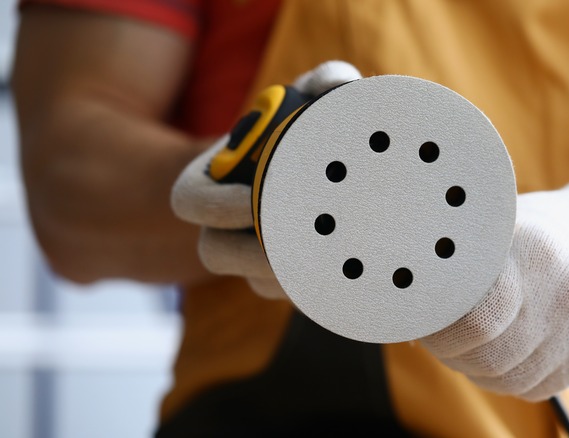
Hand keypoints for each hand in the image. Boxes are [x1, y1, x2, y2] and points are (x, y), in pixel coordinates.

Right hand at [171, 61, 361, 298]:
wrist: (336, 166)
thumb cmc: (310, 125)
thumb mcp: (312, 98)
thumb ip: (322, 83)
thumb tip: (333, 86)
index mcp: (211, 182)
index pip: (189, 200)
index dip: (214, 205)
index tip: (254, 201)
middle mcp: (223, 224)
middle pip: (215, 254)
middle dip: (250, 257)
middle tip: (298, 245)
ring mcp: (252, 257)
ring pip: (258, 283)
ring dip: (289, 279)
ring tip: (332, 262)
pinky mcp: (285, 279)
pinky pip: (292, 294)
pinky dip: (319, 285)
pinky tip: (353, 271)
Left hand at [421, 175, 568, 400]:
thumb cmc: (538, 232)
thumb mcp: (501, 224)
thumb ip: (460, 255)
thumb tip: (405, 291)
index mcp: (536, 253)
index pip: (477, 320)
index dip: (441, 328)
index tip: (422, 319)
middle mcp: (565, 296)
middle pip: (488, 356)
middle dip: (451, 351)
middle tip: (436, 334)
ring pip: (506, 379)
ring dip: (475, 367)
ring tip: (467, 340)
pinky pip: (531, 388)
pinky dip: (505, 376)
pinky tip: (501, 349)